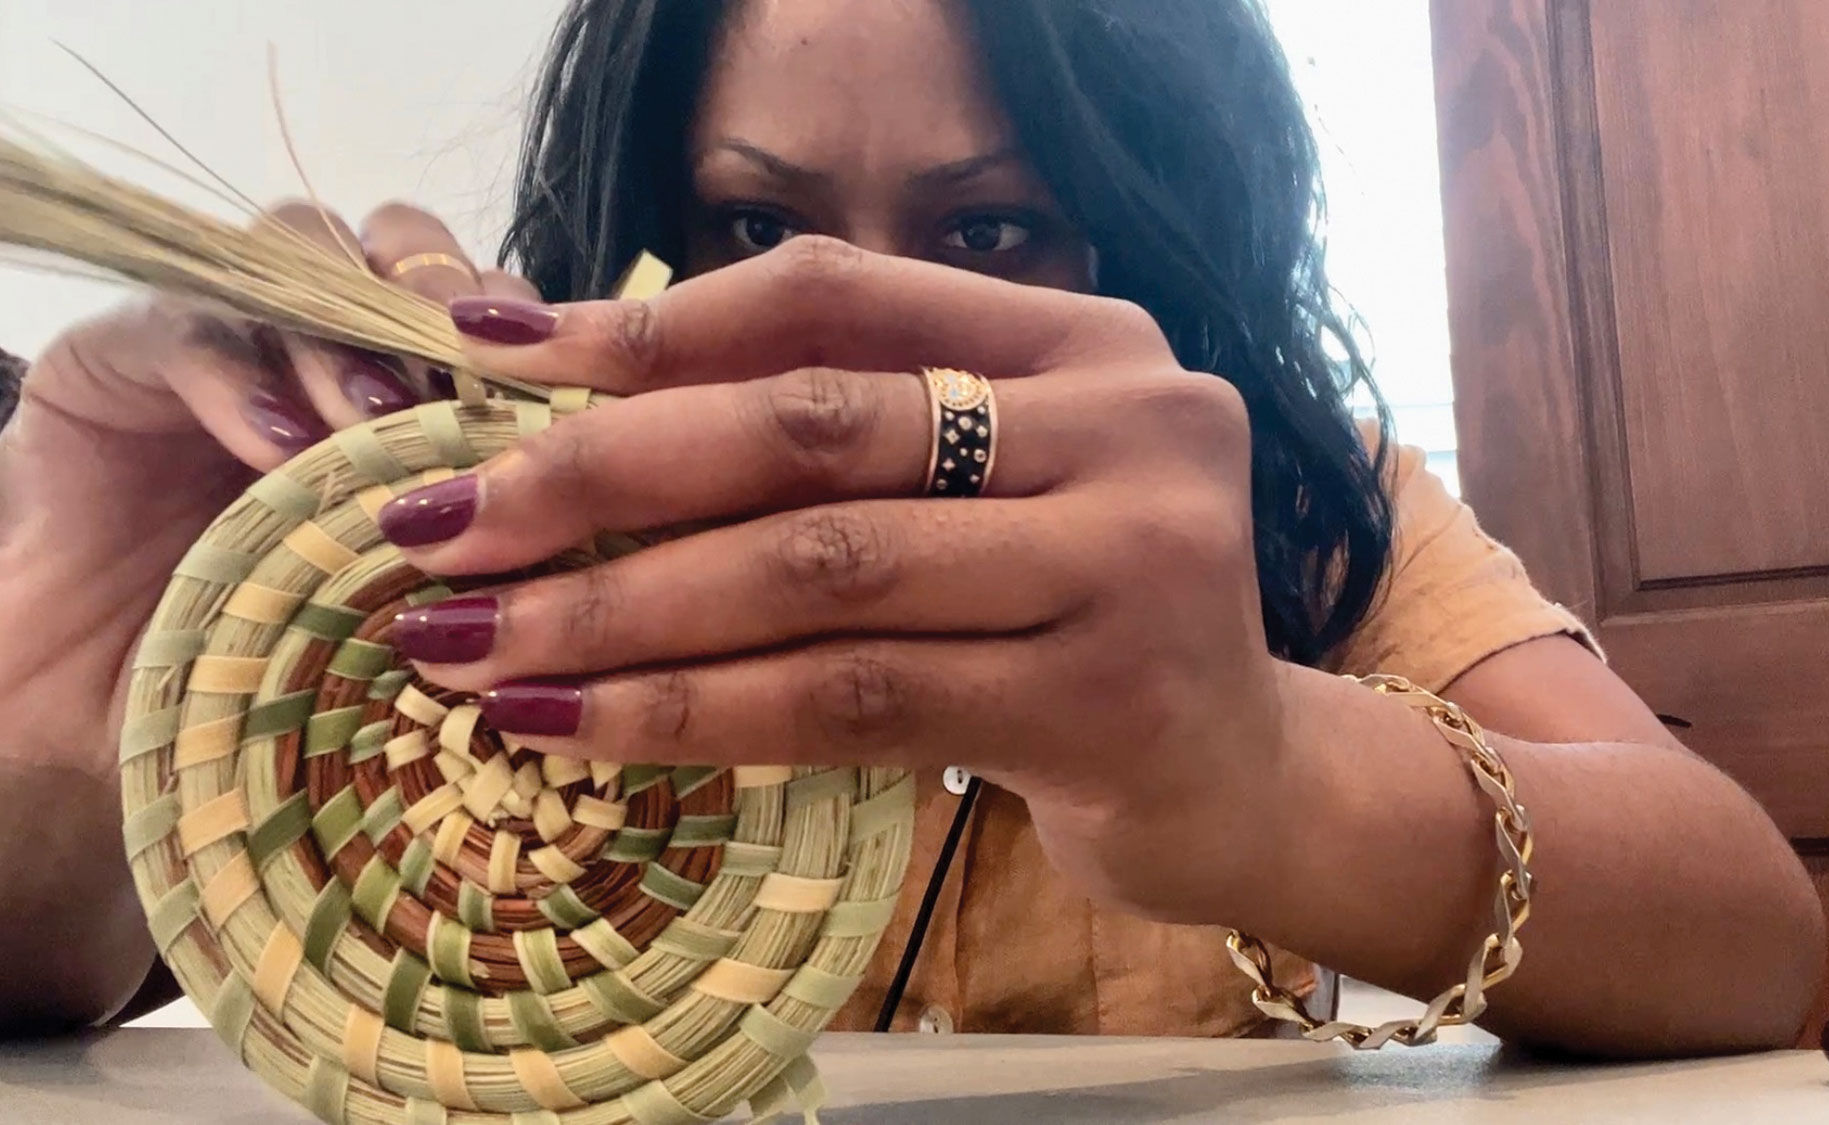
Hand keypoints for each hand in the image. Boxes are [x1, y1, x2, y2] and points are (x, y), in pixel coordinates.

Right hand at [1, 201, 536, 770]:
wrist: (109, 717)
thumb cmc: (282, 678)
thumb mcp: (413, 616)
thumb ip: (497, 556)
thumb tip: (602, 540)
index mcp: (418, 395)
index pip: (498, 310)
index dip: (535, 339)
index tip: (559, 410)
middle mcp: (328, 350)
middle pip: (410, 249)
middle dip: (448, 307)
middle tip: (462, 395)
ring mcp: (227, 340)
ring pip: (305, 250)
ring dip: (352, 335)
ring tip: (371, 429)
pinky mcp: (119, 356)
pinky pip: (186, 322)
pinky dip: (240, 375)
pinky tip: (279, 449)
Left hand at [386, 237, 1287, 924]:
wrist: (1244, 780)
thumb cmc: (1083, 622)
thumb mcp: (995, 494)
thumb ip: (853, 442)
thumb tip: (576, 412)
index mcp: (1090, 342)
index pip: (837, 300)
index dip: (651, 324)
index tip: (495, 358)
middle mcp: (1131, 425)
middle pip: (813, 426)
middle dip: (600, 475)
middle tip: (443, 528)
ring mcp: (1136, 559)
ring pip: (820, 572)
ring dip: (622, 613)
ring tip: (475, 648)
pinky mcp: (1107, 698)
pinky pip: (856, 697)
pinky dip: (700, 711)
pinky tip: (582, 728)